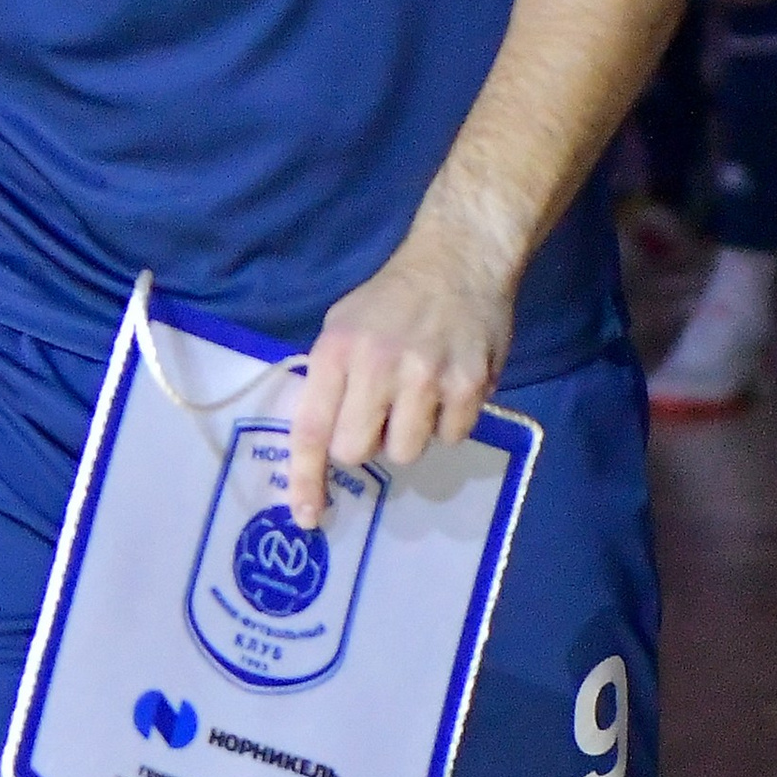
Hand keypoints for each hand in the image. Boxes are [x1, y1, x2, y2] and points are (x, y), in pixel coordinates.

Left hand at [285, 227, 514, 528]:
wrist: (458, 260)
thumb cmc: (391, 300)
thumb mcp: (341, 326)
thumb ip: (329, 381)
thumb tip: (319, 444)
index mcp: (336, 351)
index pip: (312, 428)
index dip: (306, 478)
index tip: (306, 516)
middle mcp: (377, 365)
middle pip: (357, 451)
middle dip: (365, 443)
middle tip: (378, 415)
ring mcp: (427, 376)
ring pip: (406, 452)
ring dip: (409, 435)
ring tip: (417, 398)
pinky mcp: (470, 384)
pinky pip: (452, 437)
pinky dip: (449, 422)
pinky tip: (449, 388)